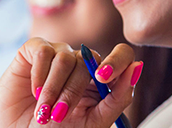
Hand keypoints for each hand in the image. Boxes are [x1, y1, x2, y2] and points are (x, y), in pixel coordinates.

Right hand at [0, 38, 141, 126]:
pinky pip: (43, 51)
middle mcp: (81, 63)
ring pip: (65, 58)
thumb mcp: (94, 121)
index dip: (117, 61)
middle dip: (72, 93)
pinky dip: (39, 74)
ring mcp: (57, 54)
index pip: (122, 55)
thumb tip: (138, 66)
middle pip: (89, 61)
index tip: (102, 78)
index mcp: (101, 80)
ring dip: (53, 89)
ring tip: (43, 112)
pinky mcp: (33, 51)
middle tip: (58, 116)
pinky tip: (34, 91)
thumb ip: (118, 97)